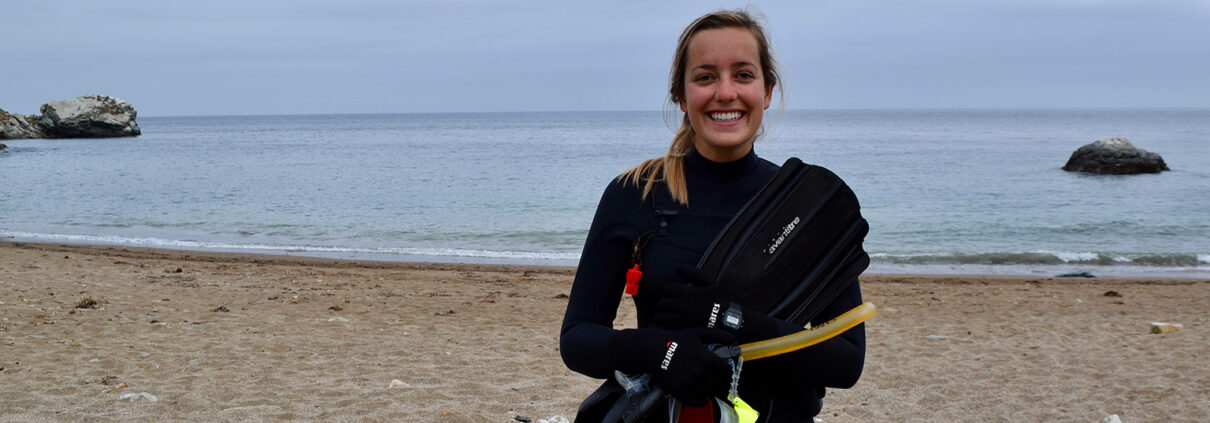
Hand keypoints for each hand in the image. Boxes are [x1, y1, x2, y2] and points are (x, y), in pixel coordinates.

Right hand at [608, 327, 734, 405]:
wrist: (652, 349)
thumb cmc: (676, 339)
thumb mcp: (697, 332)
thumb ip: (717, 335)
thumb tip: (733, 339)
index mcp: (707, 359)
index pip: (727, 373)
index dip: (727, 375)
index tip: (724, 376)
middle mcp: (700, 372)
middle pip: (718, 384)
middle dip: (718, 383)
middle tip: (714, 381)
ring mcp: (690, 383)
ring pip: (708, 392)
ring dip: (708, 390)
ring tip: (703, 384)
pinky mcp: (680, 391)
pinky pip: (698, 401)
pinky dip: (701, 400)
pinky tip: (699, 394)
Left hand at [655, 265, 783, 343]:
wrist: (728, 321)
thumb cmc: (720, 300)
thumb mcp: (710, 282)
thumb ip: (694, 273)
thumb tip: (678, 267)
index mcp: (687, 292)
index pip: (667, 288)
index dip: (671, 290)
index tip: (678, 293)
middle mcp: (681, 306)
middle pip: (661, 302)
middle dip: (666, 302)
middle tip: (674, 304)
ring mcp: (680, 319)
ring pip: (659, 315)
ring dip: (663, 313)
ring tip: (672, 314)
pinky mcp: (681, 330)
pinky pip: (663, 325)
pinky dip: (665, 323)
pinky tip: (673, 322)